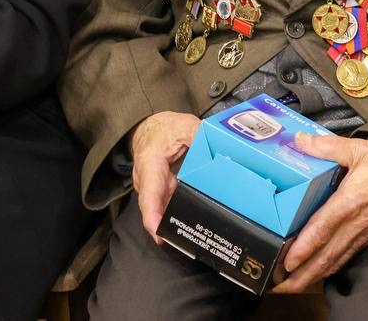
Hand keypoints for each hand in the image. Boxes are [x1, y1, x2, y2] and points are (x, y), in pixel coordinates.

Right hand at [130, 111, 200, 242]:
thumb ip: (200, 135)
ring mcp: (154, 188)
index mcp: (150, 162)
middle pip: (155, 207)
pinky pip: (169, 205)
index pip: (150, 191)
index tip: (158, 231)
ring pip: (163, 209)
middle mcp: (147, 180)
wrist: (151, 129)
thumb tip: (220, 147)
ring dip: (174, 223)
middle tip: (184, 242)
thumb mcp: (185, 125)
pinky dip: (179, 214)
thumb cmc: (167, 128)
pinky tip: (194, 225)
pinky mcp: (162, 192)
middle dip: (166, 226)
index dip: (153, 213)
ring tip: (191, 238)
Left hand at [273, 134, 367, 292]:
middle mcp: (356, 221)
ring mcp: (364, 231)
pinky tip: (319, 273)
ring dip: (314, 276)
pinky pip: (346, 256)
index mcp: (351, 200)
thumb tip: (300, 142)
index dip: (304, 248)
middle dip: (303, 274)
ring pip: (335, 260)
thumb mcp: (357, 149)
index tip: (287, 262)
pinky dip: (330, 268)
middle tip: (279, 286)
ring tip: (293, 286)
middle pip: (326, 255)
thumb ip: (326, 146)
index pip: (323, 229)